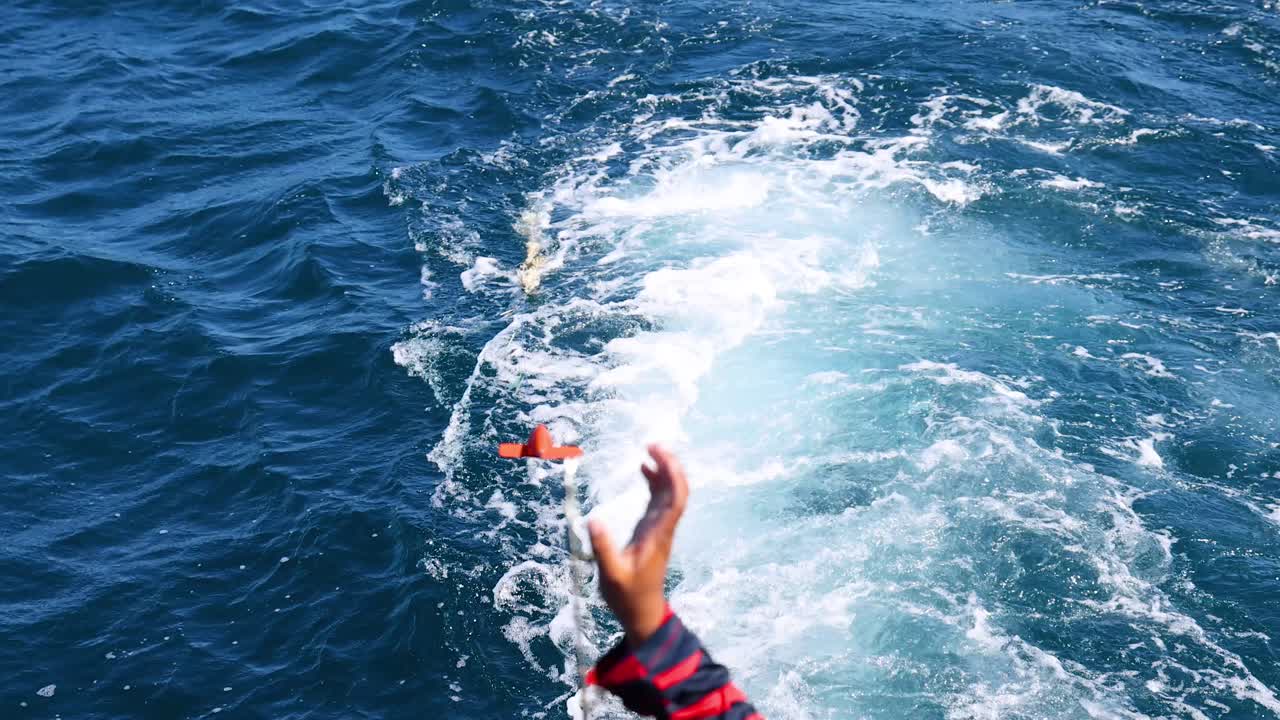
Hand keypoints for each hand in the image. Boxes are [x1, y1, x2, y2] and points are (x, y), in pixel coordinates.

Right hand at [588, 444, 688, 646]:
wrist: (642, 611)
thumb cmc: (627, 596)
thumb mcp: (611, 574)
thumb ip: (603, 548)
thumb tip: (593, 519)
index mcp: (658, 534)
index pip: (675, 498)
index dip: (671, 473)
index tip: (656, 454)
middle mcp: (664, 527)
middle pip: (677, 489)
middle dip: (670, 465)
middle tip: (652, 444)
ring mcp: (660, 527)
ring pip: (670, 492)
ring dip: (664, 470)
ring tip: (649, 450)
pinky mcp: (653, 530)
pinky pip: (659, 500)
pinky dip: (655, 482)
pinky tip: (643, 470)